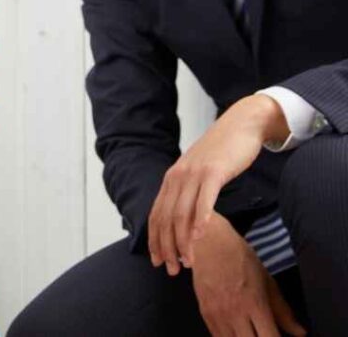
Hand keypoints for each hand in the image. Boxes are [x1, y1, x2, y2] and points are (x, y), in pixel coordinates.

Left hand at [148, 95, 287, 272]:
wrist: (241, 124)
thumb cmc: (222, 153)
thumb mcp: (199, 172)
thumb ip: (189, 192)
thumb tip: (183, 220)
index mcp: (172, 177)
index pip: (157, 213)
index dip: (155, 239)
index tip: (157, 261)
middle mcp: (178, 175)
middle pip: (166, 217)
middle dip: (167, 246)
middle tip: (173, 270)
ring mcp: (195, 172)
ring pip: (182, 213)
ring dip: (183, 241)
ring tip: (188, 262)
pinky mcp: (214, 171)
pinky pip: (205, 200)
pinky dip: (201, 220)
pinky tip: (201, 237)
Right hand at [191, 213, 305, 335]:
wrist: (209, 242)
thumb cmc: (241, 257)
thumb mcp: (266, 279)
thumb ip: (283, 309)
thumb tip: (301, 333)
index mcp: (255, 303)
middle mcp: (236, 313)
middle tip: (265, 334)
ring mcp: (218, 315)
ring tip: (250, 332)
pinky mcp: (205, 314)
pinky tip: (237, 333)